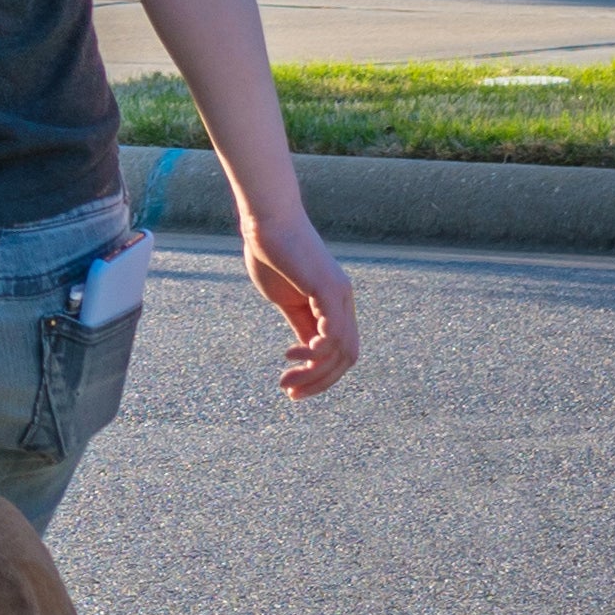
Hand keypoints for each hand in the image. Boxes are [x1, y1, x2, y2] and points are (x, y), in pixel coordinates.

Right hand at [241, 205, 357, 399]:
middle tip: (289, 393)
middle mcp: (344, 301)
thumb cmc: (272, 253)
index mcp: (335, 304)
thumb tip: (306, 352)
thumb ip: (299, 323)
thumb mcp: (286, 299)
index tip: (290, 386)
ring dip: (314, 373)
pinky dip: (317, 351)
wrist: (267, 220)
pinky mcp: (327, 289)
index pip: (340, 351)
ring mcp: (339, 295)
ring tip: (285, 381)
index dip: (320, 375)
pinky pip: (334, 331)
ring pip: (341, 350)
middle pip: (347, 358)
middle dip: (319, 382)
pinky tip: (293, 355)